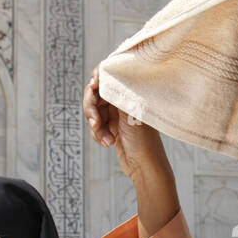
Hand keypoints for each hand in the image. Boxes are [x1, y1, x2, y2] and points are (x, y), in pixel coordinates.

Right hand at [83, 65, 164, 183]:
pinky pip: (95, 127)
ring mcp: (116, 115)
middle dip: (92, 110)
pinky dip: (98, 136)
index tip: (93, 84)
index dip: (97, 78)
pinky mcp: (110, 128)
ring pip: (93, 113)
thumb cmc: (144, 140)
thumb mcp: (129, 112)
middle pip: (95, 96)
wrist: (145, 166)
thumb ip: (117, 92)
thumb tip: (106, 71)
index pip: (108, 76)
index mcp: (130, 93)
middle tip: (96, 122)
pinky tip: (109, 143)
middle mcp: (122, 101)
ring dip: (97, 128)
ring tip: (107, 139)